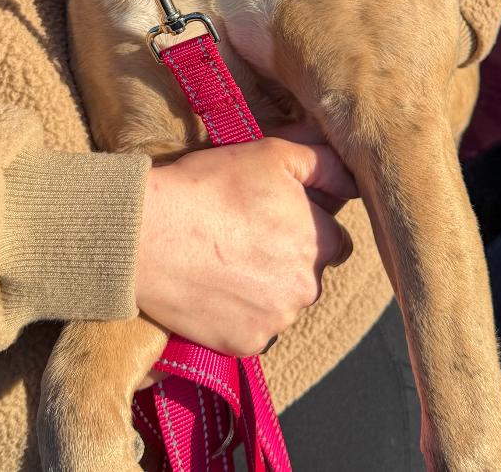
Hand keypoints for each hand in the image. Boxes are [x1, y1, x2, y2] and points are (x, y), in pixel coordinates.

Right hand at [134, 137, 355, 358]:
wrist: (148, 234)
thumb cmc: (210, 186)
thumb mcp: (272, 155)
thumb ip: (323, 164)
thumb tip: (353, 179)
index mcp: (320, 242)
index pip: (336, 239)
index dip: (308, 225)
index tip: (276, 217)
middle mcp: (307, 288)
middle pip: (309, 274)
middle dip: (287, 259)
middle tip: (244, 236)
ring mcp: (276, 321)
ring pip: (282, 303)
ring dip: (265, 287)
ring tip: (224, 261)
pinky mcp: (245, 345)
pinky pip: (254, 329)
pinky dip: (239, 314)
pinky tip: (213, 287)